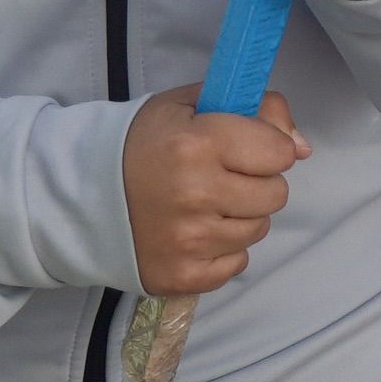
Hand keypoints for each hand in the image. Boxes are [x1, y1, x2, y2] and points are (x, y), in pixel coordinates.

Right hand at [122, 86, 308, 295]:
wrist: (78, 195)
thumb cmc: (142, 144)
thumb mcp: (193, 105)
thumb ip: (256, 110)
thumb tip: (302, 148)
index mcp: (198, 144)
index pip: (281, 153)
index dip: (267, 148)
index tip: (243, 148)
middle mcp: (196, 194)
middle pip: (276, 195)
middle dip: (256, 183)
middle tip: (220, 177)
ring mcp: (188, 240)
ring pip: (258, 230)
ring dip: (239, 216)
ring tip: (202, 204)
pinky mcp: (182, 276)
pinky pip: (236, 264)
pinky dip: (222, 250)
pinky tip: (193, 231)